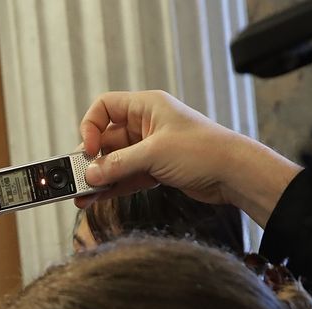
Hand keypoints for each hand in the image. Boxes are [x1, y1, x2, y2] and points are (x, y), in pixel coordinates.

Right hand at [78, 90, 299, 224]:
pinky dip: (114, 186)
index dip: (91, 127)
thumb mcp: (155, 154)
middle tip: (76, 180)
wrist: (235, 173)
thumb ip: (120, 164)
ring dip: (99, 177)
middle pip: (107, 139)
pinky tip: (98, 198)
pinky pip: (127, 176)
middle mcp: (146, 124)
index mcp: (146, 107)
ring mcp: (151, 148)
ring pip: (116, 161)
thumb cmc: (202, 150)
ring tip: (82, 196)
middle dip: (91, 160)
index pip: (105, 107)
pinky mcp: (157, 169)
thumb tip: (91, 174)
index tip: (89, 150)